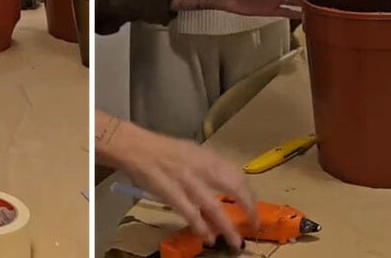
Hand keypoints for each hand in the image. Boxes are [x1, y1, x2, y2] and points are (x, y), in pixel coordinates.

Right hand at [97, 115, 256, 249]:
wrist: (137, 148)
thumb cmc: (165, 150)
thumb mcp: (192, 153)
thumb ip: (209, 168)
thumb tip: (227, 185)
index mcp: (208, 157)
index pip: (238, 175)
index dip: (249, 194)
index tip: (253, 207)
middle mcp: (202, 168)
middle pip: (234, 188)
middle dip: (248, 208)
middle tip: (253, 225)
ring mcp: (188, 181)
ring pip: (215, 207)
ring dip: (227, 227)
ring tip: (236, 242)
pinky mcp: (172, 194)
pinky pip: (191, 214)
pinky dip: (202, 227)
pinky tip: (208, 237)